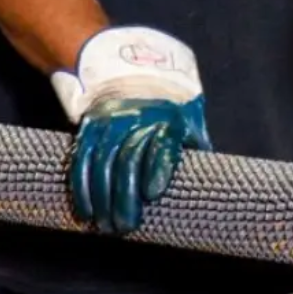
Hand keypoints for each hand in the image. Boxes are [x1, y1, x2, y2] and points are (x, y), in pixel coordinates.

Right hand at [51, 27, 212, 233]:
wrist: (124, 67)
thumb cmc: (168, 99)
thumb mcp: (189, 113)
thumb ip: (195, 140)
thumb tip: (210, 167)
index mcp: (165, 120)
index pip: (160, 146)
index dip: (156, 170)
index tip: (152, 194)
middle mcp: (134, 122)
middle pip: (127, 162)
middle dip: (124, 196)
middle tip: (125, 226)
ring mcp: (108, 125)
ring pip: (101, 163)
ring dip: (101, 198)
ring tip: (105, 226)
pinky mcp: (89, 129)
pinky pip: (83, 158)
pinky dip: (82, 185)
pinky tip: (85, 209)